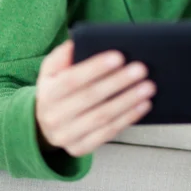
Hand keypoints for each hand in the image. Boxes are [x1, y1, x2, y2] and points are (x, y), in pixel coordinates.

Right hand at [36, 40, 156, 156]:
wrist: (43, 125)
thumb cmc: (56, 89)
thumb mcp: (51, 70)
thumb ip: (63, 55)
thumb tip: (78, 42)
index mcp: (47, 93)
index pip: (72, 79)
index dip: (95, 68)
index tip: (119, 56)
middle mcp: (54, 116)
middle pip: (91, 97)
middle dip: (118, 82)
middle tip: (141, 70)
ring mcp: (66, 135)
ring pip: (102, 117)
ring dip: (128, 101)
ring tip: (147, 87)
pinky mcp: (79, 148)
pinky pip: (108, 133)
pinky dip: (128, 118)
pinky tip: (143, 105)